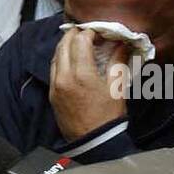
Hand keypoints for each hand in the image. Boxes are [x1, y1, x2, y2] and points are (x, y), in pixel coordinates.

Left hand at [49, 28, 129, 142]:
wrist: (93, 142)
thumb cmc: (108, 117)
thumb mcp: (118, 87)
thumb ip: (118, 61)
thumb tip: (121, 44)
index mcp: (81, 74)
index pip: (80, 40)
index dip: (90, 31)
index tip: (99, 31)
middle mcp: (63, 78)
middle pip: (63, 45)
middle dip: (75, 34)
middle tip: (86, 31)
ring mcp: (55, 86)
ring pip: (55, 56)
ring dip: (65, 45)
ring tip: (78, 42)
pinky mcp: (52, 94)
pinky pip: (53, 69)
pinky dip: (61, 59)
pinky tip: (71, 58)